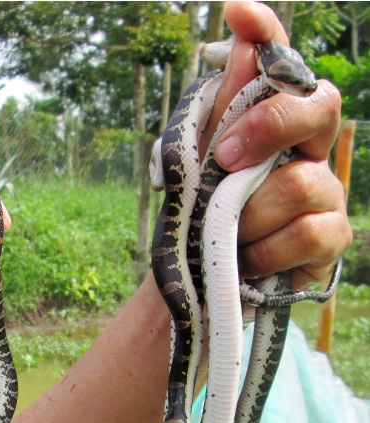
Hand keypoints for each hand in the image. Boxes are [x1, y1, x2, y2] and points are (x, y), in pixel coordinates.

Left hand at [203, 1, 351, 290]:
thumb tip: (237, 38)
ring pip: (298, 184)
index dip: (267, 35)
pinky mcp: (332, 239)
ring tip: (229, 234)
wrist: (207, 281)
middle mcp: (311, 150)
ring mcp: (328, 193)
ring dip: (249, 215)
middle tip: (224, 157)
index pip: (282, 67)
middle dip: (269, 126)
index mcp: (277, 126)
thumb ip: (224, 110)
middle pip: (319, 106)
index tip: (237, 11)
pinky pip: (306, 233)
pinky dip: (265, 251)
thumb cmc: (206, 216)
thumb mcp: (203, 166)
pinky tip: (248, 260)